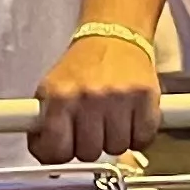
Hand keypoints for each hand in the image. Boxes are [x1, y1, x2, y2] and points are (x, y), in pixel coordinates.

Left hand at [31, 30, 161, 163]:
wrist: (114, 35)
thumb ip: (44, 123)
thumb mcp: (51, 88)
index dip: (59, 153)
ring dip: (114, 139)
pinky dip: (138, 135)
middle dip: (89, 144)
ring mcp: (118, 98)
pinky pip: (143, 139)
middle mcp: (88, 97)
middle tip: (91, 127)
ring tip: (111, 119)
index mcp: (59, 96)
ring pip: (117, 149)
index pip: (55, 150)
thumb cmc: (82, 66)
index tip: (64, 148)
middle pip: (89, 154)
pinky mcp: (145, 97)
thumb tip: (44, 153)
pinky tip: (130, 119)